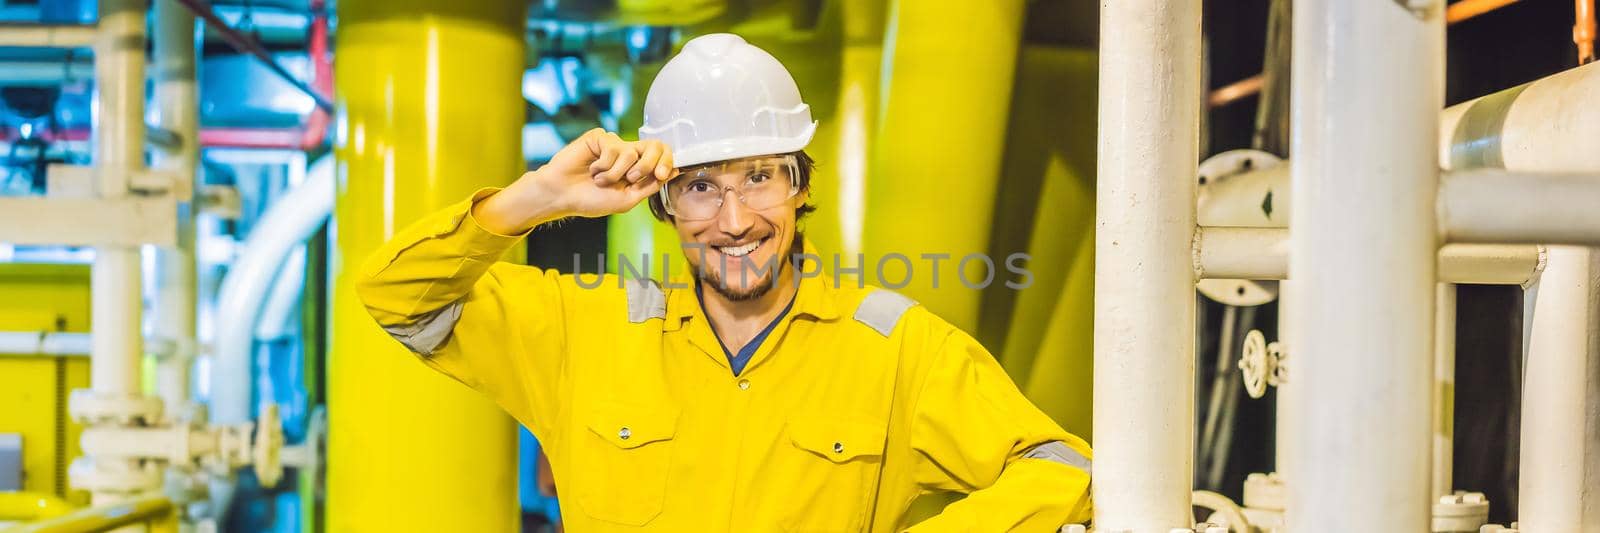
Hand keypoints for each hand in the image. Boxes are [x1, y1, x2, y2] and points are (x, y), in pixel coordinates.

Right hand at [474, 129, 675, 233]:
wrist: (563, 196)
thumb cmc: (592, 200)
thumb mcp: (627, 199)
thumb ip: (650, 185)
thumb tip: (674, 171)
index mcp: (638, 167)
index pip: (662, 155)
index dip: (667, 161)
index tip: (662, 174)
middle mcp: (628, 152)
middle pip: (655, 146)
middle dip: (647, 166)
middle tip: (631, 179)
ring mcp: (613, 144)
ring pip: (631, 152)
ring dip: (615, 174)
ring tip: (600, 180)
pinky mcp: (599, 137)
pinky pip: (612, 148)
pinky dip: (603, 165)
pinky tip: (592, 169)